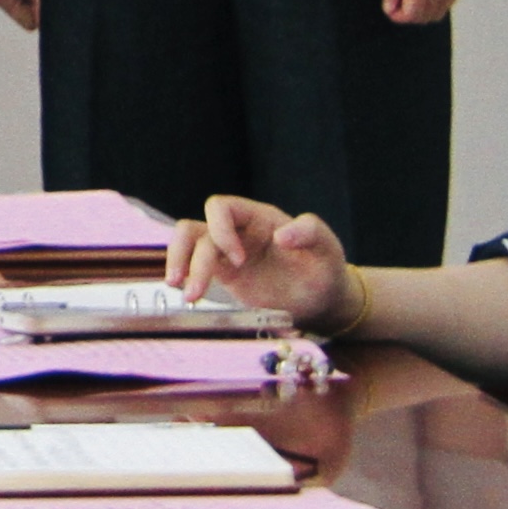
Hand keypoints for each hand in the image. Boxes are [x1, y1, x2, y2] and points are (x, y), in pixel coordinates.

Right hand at [171, 194, 354, 328]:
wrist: (323, 301)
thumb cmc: (325, 268)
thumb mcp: (327, 246)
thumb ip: (309, 231)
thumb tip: (280, 235)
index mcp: (256, 217)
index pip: (220, 207)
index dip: (220, 229)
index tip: (237, 260)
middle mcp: (236, 232)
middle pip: (193, 229)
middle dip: (186, 254)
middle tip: (191, 283)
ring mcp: (226, 254)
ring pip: (187, 248)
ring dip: (180, 267)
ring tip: (186, 294)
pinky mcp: (224, 275)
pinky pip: (195, 269)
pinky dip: (187, 280)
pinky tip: (189, 296)